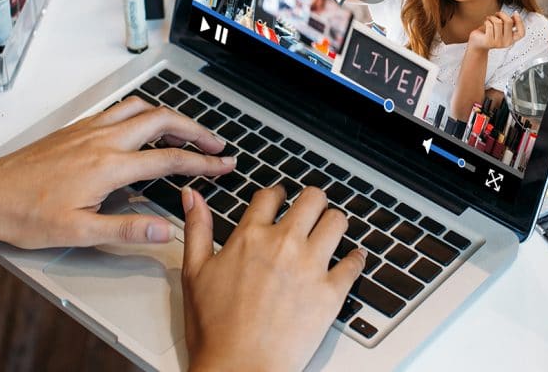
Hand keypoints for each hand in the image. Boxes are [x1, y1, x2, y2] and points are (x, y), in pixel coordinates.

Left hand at [0, 97, 234, 248]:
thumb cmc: (26, 215)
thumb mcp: (79, 232)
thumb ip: (126, 230)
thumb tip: (167, 230)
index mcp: (108, 166)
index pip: (169, 158)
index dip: (203, 162)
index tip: (225, 164)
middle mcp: (102, 140)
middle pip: (161, 120)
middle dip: (195, 129)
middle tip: (216, 144)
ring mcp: (88, 130)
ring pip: (140, 108)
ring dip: (169, 116)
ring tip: (186, 132)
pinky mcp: (76, 129)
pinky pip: (119, 110)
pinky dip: (143, 113)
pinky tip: (143, 127)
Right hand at [181, 186, 365, 371]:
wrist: (239, 368)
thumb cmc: (214, 330)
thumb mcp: (194, 273)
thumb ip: (197, 229)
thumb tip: (192, 197)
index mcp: (250, 237)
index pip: (271, 196)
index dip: (277, 192)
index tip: (280, 196)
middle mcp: (284, 244)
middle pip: (312, 199)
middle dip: (312, 200)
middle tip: (311, 209)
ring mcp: (310, 267)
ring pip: (337, 221)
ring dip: (334, 222)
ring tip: (330, 229)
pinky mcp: (331, 293)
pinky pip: (354, 264)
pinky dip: (356, 259)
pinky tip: (352, 258)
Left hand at [467, 11, 524, 52]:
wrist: (477, 43)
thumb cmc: (489, 33)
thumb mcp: (501, 28)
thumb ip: (509, 23)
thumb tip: (516, 15)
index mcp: (511, 40)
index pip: (521, 33)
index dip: (520, 22)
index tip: (515, 13)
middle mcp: (506, 43)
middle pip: (509, 22)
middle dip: (502, 14)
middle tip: (496, 14)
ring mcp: (498, 43)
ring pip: (498, 22)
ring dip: (492, 17)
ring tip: (489, 19)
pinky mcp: (489, 41)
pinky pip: (490, 25)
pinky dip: (487, 21)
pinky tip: (485, 23)